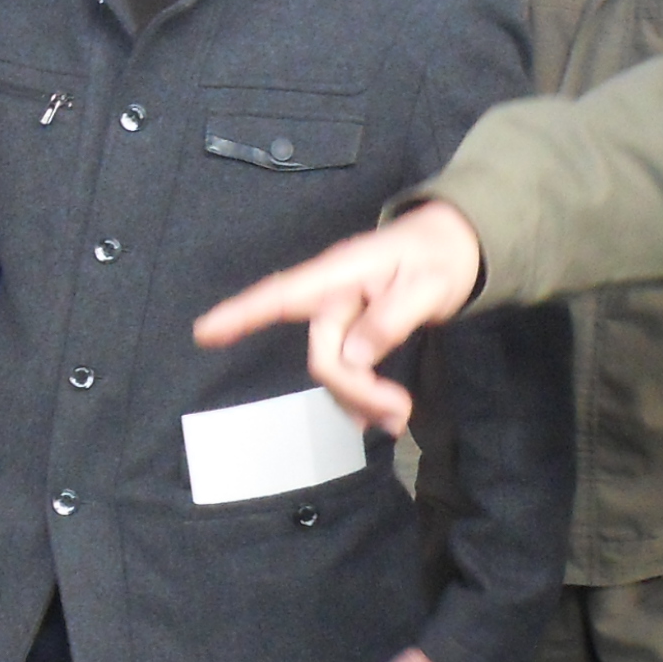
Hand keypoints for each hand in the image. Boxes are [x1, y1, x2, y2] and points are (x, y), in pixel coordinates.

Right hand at [191, 201, 486, 434]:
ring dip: (360, 397)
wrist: (458, 245)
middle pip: (322, 352)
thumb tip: (354, 356)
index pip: (282, 294)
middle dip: (353, 389)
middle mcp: (333, 294)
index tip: (204, 333)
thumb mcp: (429, 285)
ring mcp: (343, 313)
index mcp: (342, 273)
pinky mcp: (355, 331)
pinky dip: (362, 393)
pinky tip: (384, 413)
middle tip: (399, 413)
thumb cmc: (441, 255)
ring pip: (334, 367)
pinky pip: (348, 368)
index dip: (242, 313)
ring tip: (400, 416)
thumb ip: (391, 319)